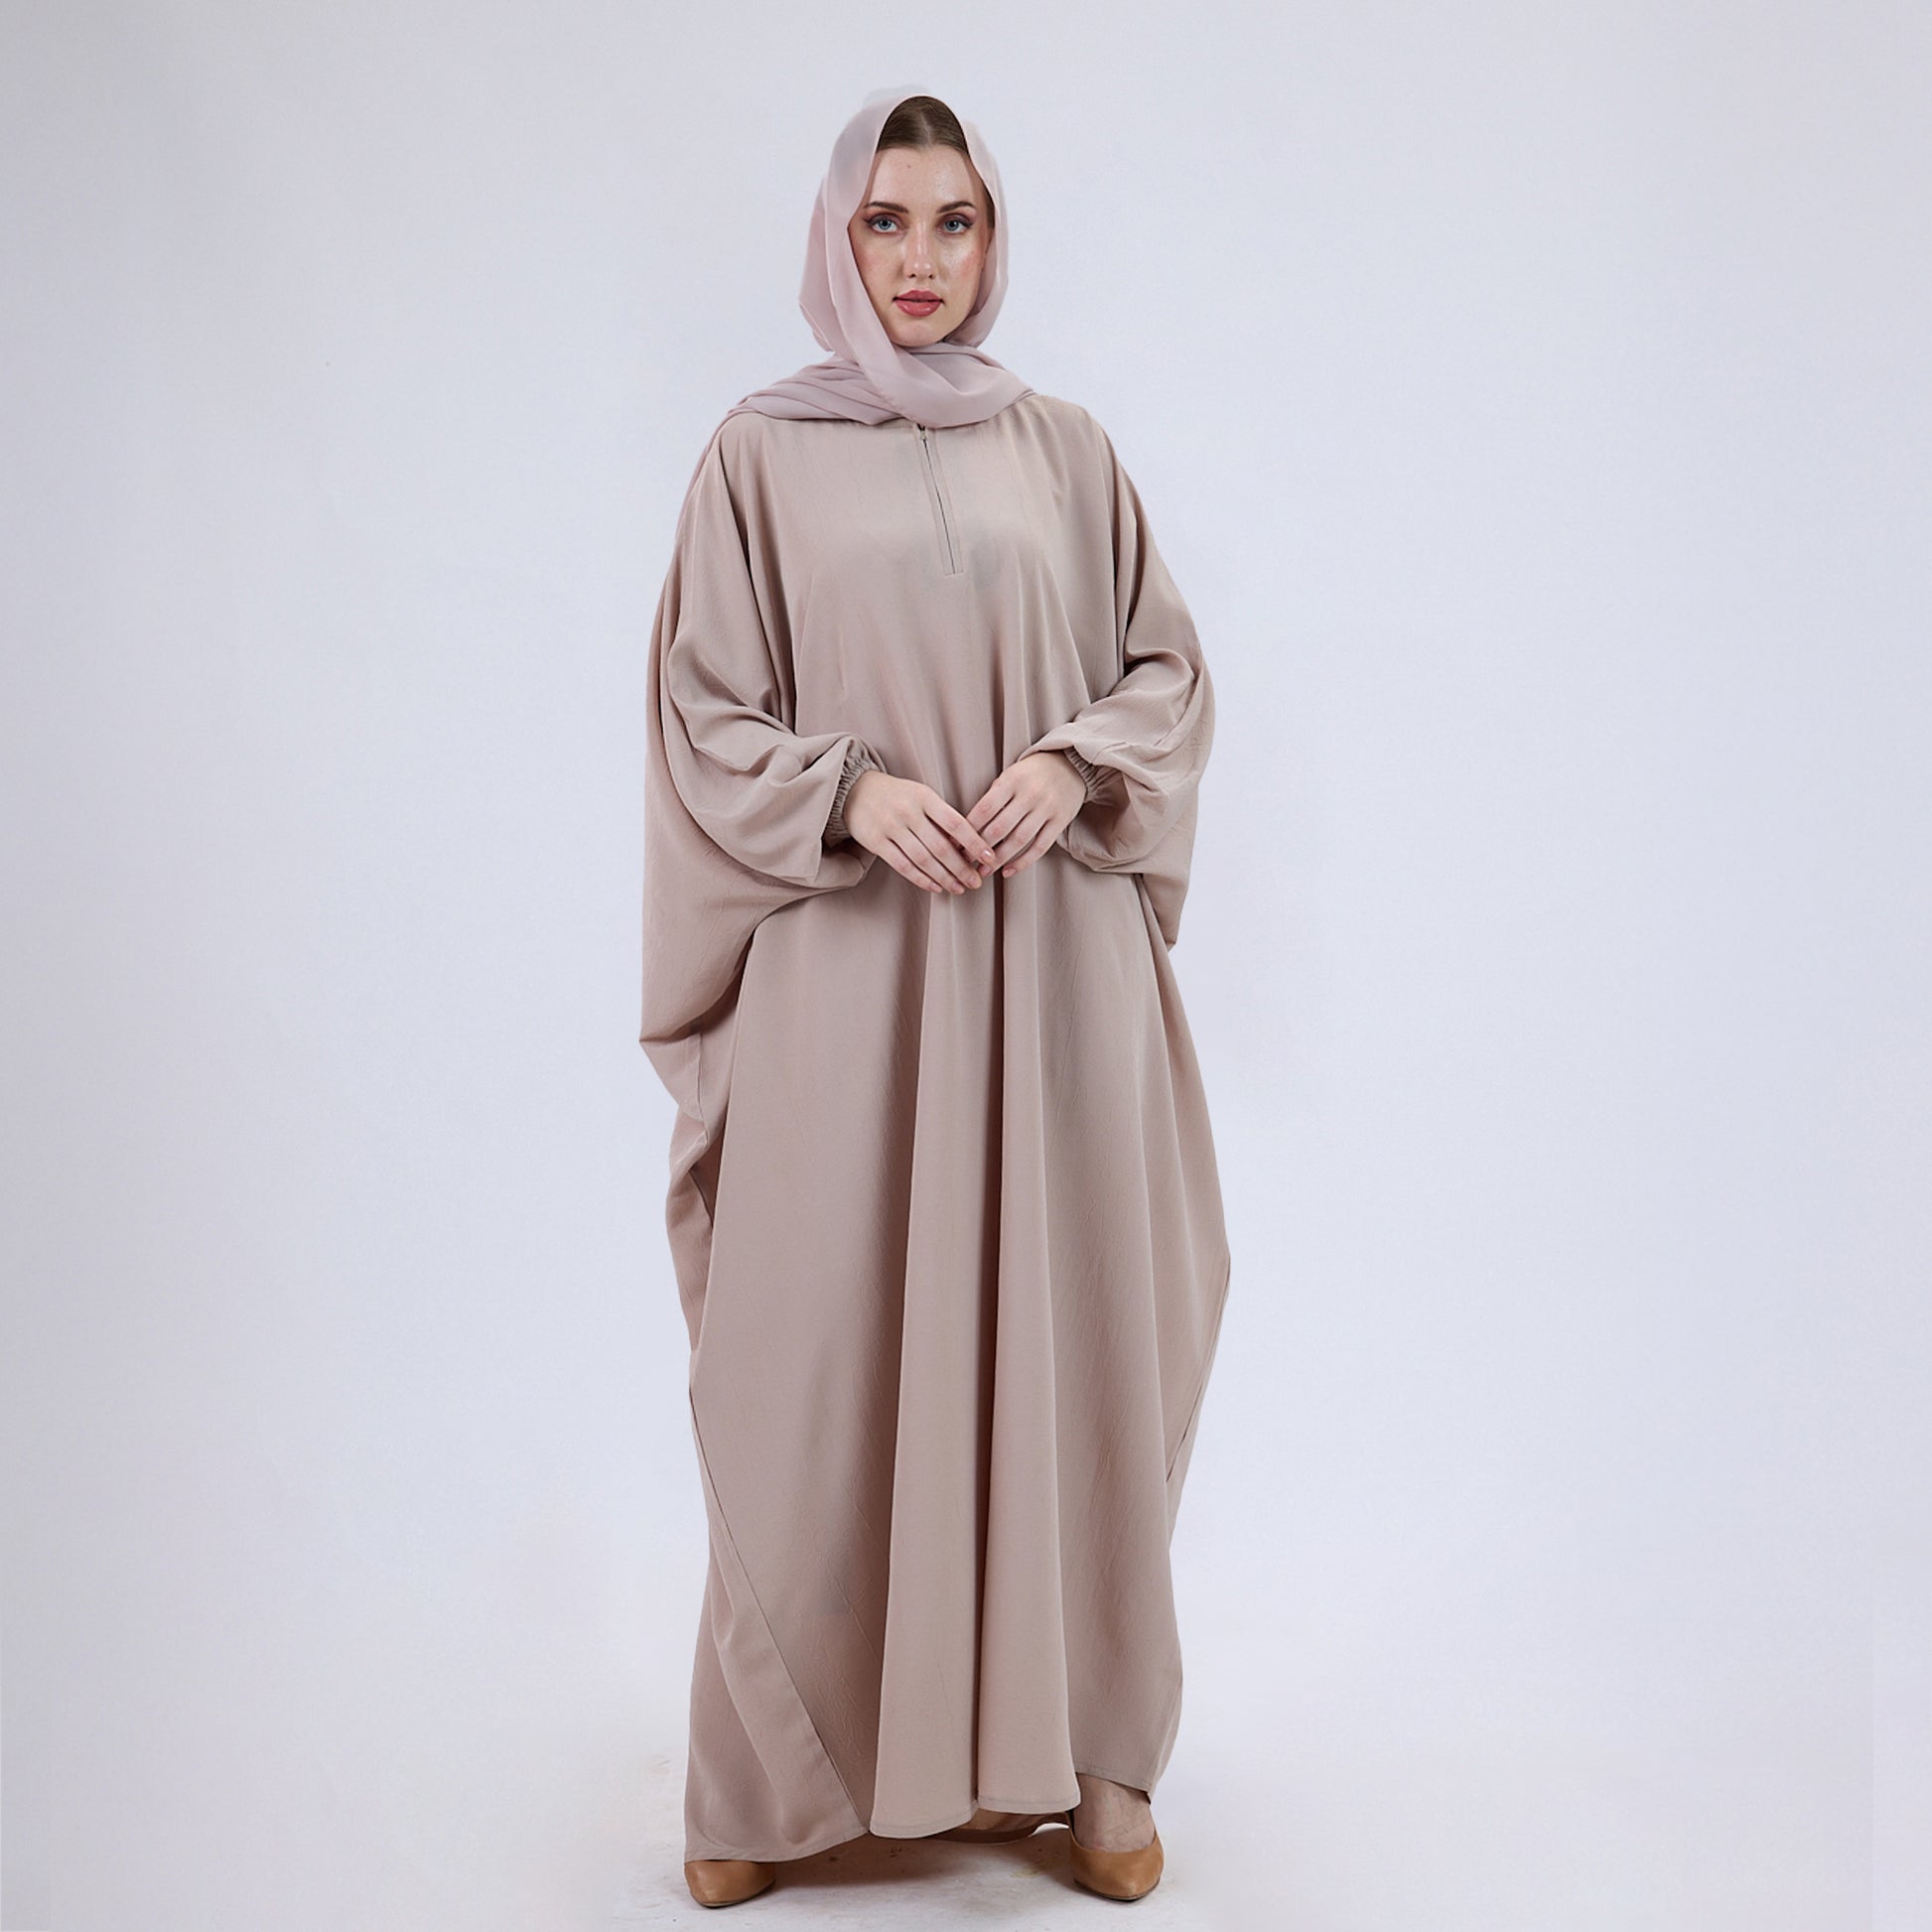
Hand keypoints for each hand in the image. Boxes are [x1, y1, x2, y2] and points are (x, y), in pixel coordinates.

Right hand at [844, 770, 1000, 894]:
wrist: (856, 790)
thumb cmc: (898, 795)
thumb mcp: (921, 796)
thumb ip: (941, 817)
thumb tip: (967, 846)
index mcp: (924, 797)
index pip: (956, 823)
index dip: (974, 842)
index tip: (989, 857)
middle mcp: (908, 811)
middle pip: (941, 846)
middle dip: (961, 868)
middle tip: (976, 882)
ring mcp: (890, 827)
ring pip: (923, 859)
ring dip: (944, 877)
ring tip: (959, 888)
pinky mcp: (876, 841)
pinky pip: (903, 866)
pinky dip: (921, 879)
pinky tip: (935, 887)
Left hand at [964, 751, 1085, 879]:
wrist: (1070, 764)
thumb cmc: (1031, 774)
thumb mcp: (1010, 775)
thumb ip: (994, 796)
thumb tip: (969, 827)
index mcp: (1012, 780)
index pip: (985, 809)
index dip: (968, 830)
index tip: (956, 845)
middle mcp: (1030, 794)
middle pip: (1000, 828)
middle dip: (980, 849)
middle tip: (966, 863)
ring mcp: (1047, 808)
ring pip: (1019, 840)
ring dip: (999, 860)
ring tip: (984, 871)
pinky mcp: (1061, 821)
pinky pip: (1040, 847)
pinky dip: (1023, 862)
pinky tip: (1007, 871)